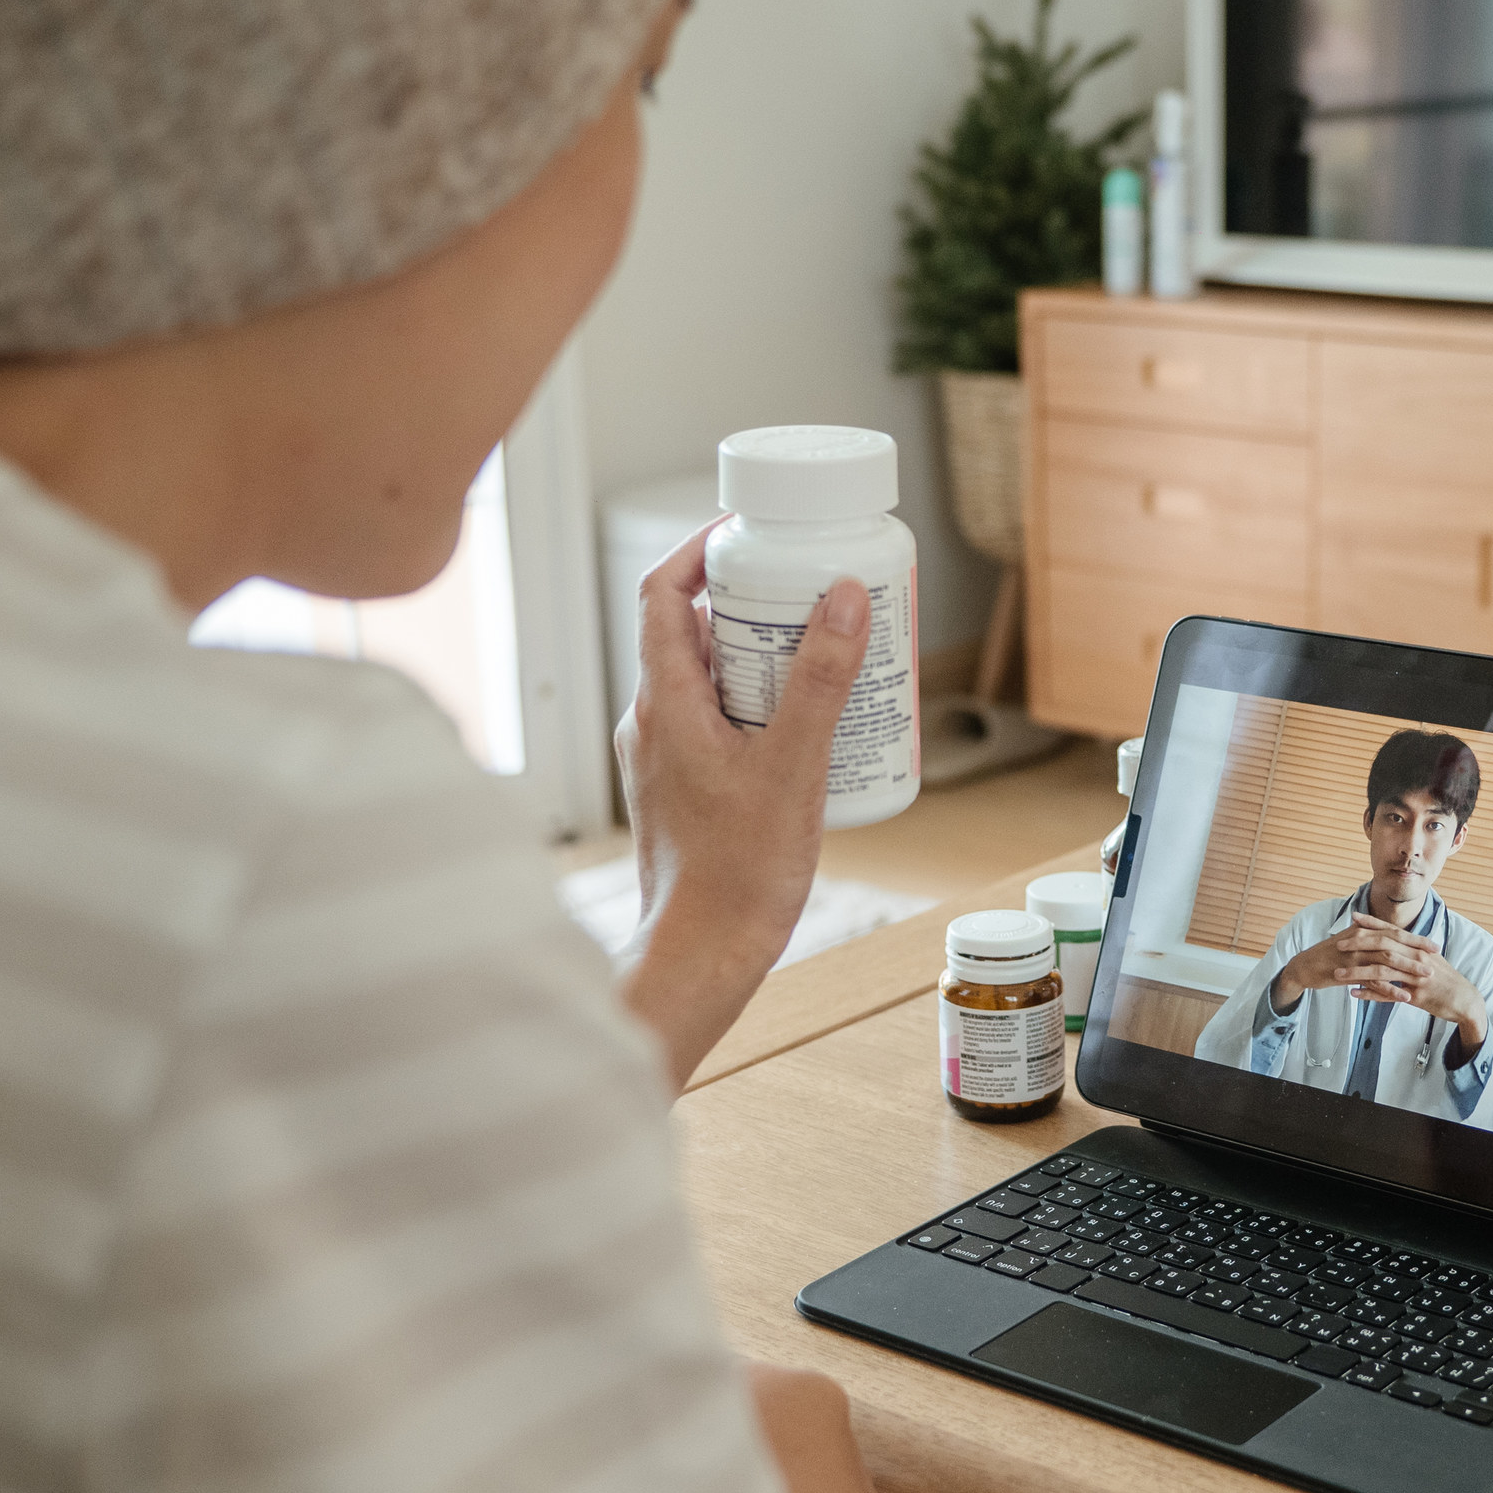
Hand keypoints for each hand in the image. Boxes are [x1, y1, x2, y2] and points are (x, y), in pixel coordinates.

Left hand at [612, 523, 869, 1085]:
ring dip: (759, 660)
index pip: (661, 593)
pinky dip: (757, 708)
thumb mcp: (794, 766)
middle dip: (751, 606)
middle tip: (810, 594)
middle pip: (689, 633)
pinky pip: (716, 726)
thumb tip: (841, 597)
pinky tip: (808, 731)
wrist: (701, 958)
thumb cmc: (736, 875)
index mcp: (664, 705)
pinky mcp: (681, 793)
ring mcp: (661, 761)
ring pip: (706, 683)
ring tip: (822, 658)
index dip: (699, 551)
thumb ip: (820, 680)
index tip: (749, 534)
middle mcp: (651, 725)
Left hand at [1327, 917, 1488, 1055]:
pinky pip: (1388, 994)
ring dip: (1357, 972)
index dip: (1372, 923)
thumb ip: (1413, 949)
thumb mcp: (1430, 959)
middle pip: (1383, 946)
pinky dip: (1369, 994)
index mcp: (1418, 947)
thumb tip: (1397, 939)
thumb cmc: (1446, 979)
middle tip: (1338, 944)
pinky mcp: (1415, 996)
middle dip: (1358, 944)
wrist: (1465, 1000)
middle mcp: (1416, 958)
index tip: (1353, 918)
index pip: (1391, 930)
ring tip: (1337, 974)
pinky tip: (1354, 994)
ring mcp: (1415, 977)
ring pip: (1381, 971)